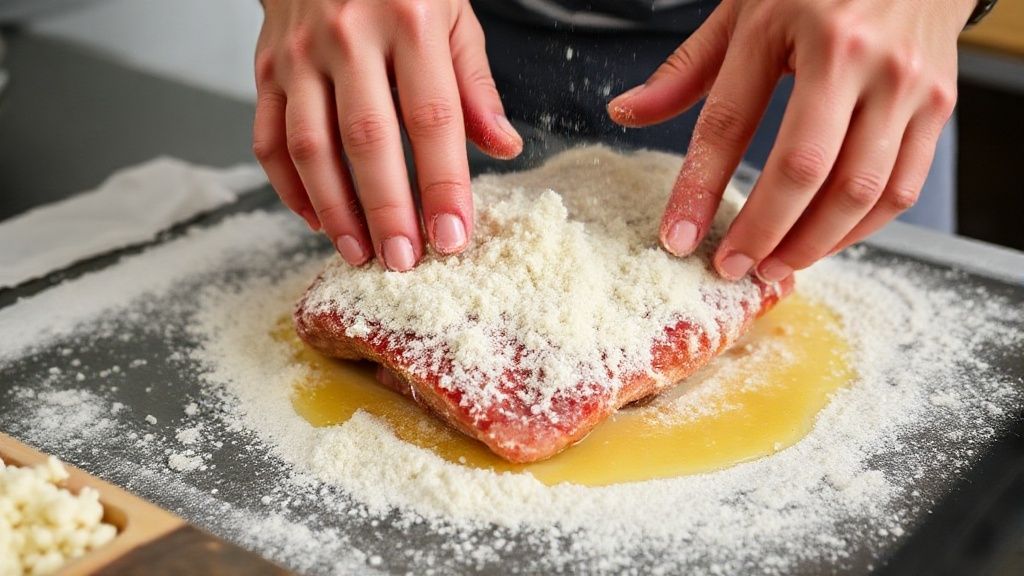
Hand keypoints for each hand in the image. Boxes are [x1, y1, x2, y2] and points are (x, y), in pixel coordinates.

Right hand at [253, 0, 522, 270]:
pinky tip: (318, 219)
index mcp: (409, 20)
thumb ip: (475, 84)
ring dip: (336, 209)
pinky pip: (268, 140)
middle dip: (388, 210)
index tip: (454, 237)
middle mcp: (349, 35)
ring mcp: (299, 54)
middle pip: (368, 139)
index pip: (432, 118)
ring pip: (310, 146)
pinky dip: (289, 188)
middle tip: (404, 261)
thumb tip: (504, 147)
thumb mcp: (453, 15)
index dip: (443, 185)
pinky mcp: (265, 68)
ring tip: (360, 253)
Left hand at [608, 0, 973, 280]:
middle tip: (731, 267)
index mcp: (791, 26)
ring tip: (773, 266)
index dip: (698, 189)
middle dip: (761, 232)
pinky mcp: (939, 105)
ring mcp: (905, 83)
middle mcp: (854, 56)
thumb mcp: (743, 9)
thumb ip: (685, 68)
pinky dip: (859, 230)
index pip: (729, 123)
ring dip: (811, 244)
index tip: (677, 238)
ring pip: (859, 191)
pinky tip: (823, 241)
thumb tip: (625, 112)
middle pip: (803, 169)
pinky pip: (901, 188)